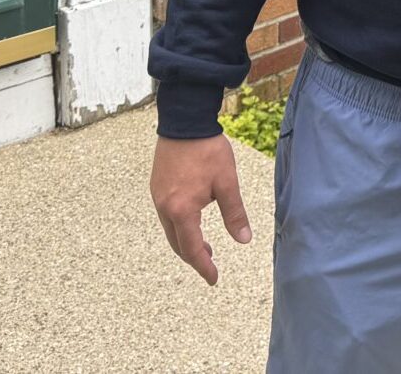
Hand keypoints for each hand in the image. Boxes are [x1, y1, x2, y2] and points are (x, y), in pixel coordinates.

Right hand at [150, 133, 251, 284]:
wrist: (184, 120)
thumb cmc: (207, 150)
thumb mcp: (227, 182)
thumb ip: (234, 213)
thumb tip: (244, 240)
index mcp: (182, 211)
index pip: (193, 249)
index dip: (204, 267)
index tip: (214, 279)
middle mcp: (165, 208)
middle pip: (178, 244)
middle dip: (194, 257)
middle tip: (210, 263)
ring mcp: (158, 197)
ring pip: (170, 230)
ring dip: (186, 242)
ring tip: (204, 245)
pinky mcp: (157, 186)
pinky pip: (166, 215)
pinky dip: (179, 226)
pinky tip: (191, 219)